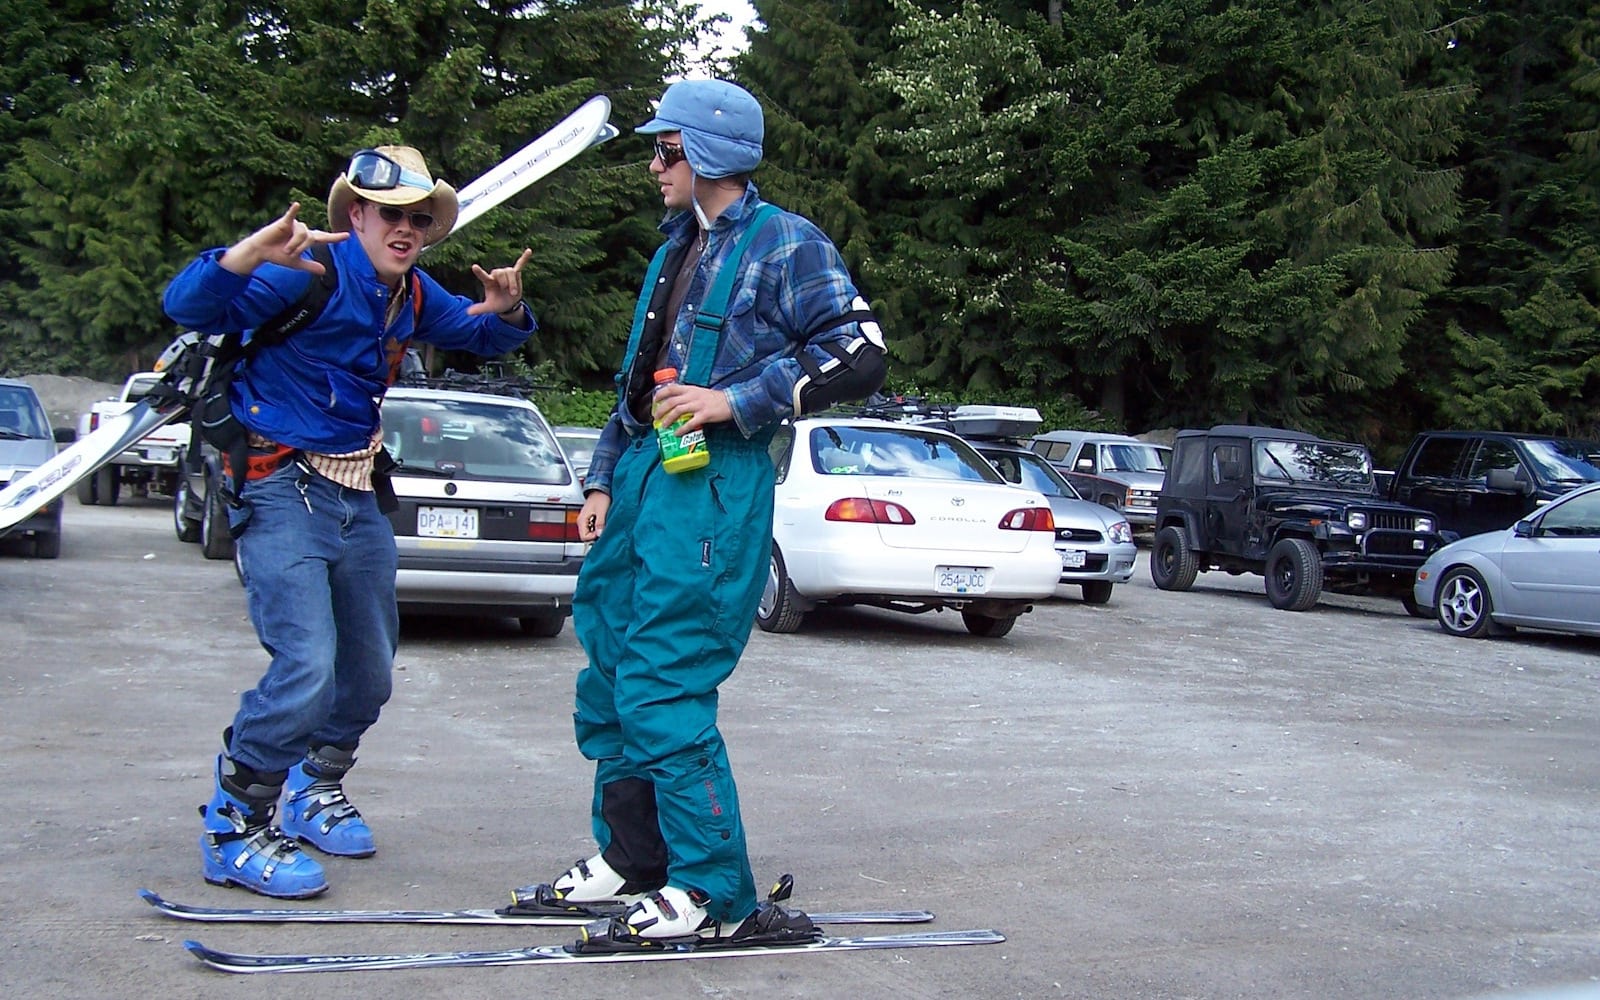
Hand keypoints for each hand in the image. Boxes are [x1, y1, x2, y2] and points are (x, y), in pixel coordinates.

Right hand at [219, 202, 347, 275]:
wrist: (262, 252)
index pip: (324, 238)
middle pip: (312, 238)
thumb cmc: (278, 255)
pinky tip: (297, 205)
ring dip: (294, 244)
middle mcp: (303, 230)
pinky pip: (291, 216)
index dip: (335, 237)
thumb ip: (310, 266)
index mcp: (307, 239)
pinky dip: (293, 211)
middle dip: (302, 248)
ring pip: (303, 234)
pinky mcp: (284, 222)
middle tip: (290, 255)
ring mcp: (294, 225)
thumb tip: (324, 271)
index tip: (347, 236)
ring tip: (284, 249)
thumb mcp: (296, 263)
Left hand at [468, 248, 532, 316]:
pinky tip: (529, 251)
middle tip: (509, 292)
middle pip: (500, 273)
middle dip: (506, 282)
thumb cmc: (497, 304)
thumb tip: (468, 312)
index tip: (474, 267)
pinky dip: (524, 258)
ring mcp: (506, 274)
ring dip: (513, 282)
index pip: (483, 275)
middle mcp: (496, 275)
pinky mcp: (516, 274)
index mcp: (489, 282)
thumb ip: (480, 309)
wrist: (508, 304)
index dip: (479, 272)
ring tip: (513, 293)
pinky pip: (520, 264)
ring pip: (510, 272)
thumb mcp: (489, 307)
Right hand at [578, 491, 609, 541]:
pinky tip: (604, 520)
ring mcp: (586, 520)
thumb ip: (600, 523)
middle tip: (604, 528)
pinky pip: (594, 527)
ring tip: (604, 522)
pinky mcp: (591, 518)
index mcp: (582, 520)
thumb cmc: (600, 497)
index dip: (593, 537)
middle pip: (587, 536)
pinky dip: (599, 526)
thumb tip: (600, 535)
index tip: (601, 532)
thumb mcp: (601, 511)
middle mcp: (582, 521)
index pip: (584, 537)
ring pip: (591, 532)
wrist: (601, 488)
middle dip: (596, 534)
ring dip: (598, 530)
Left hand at [652, 384, 731, 432]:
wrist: (731, 402)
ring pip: (678, 411)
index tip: (655, 401)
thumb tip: (676, 402)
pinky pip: (690, 423)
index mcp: (690, 389)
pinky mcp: (704, 415)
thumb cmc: (715, 399)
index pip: (671, 388)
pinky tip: (677, 433)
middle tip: (656, 417)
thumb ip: (688, 395)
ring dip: (668, 419)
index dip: (660, 394)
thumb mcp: (699, 392)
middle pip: (671, 401)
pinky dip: (682, 429)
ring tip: (664, 426)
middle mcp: (692, 396)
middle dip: (661, 410)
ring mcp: (698, 405)